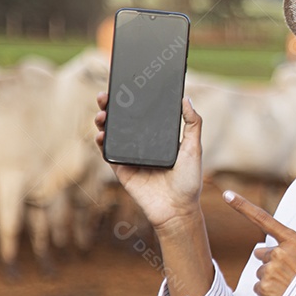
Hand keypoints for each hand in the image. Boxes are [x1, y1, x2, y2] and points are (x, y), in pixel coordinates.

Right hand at [94, 93, 203, 228]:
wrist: (177, 209)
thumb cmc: (189, 181)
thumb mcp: (195, 148)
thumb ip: (193, 123)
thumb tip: (186, 98)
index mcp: (159, 138)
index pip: (144, 114)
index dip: (133, 101)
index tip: (126, 86)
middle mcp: (143, 145)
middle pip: (124, 121)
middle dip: (113, 107)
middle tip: (107, 96)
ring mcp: (131, 156)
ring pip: (113, 134)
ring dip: (104, 122)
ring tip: (102, 113)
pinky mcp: (122, 169)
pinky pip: (108, 153)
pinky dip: (102, 143)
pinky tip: (101, 134)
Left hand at [223, 191, 295, 295]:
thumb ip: (283, 247)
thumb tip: (259, 252)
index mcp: (291, 239)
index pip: (263, 218)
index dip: (243, 206)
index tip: (227, 195)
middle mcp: (279, 251)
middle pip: (261, 254)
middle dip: (270, 263)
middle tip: (288, 272)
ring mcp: (271, 269)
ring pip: (261, 271)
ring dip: (271, 278)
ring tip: (288, 284)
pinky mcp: (265, 286)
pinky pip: (259, 286)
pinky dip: (268, 291)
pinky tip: (281, 293)